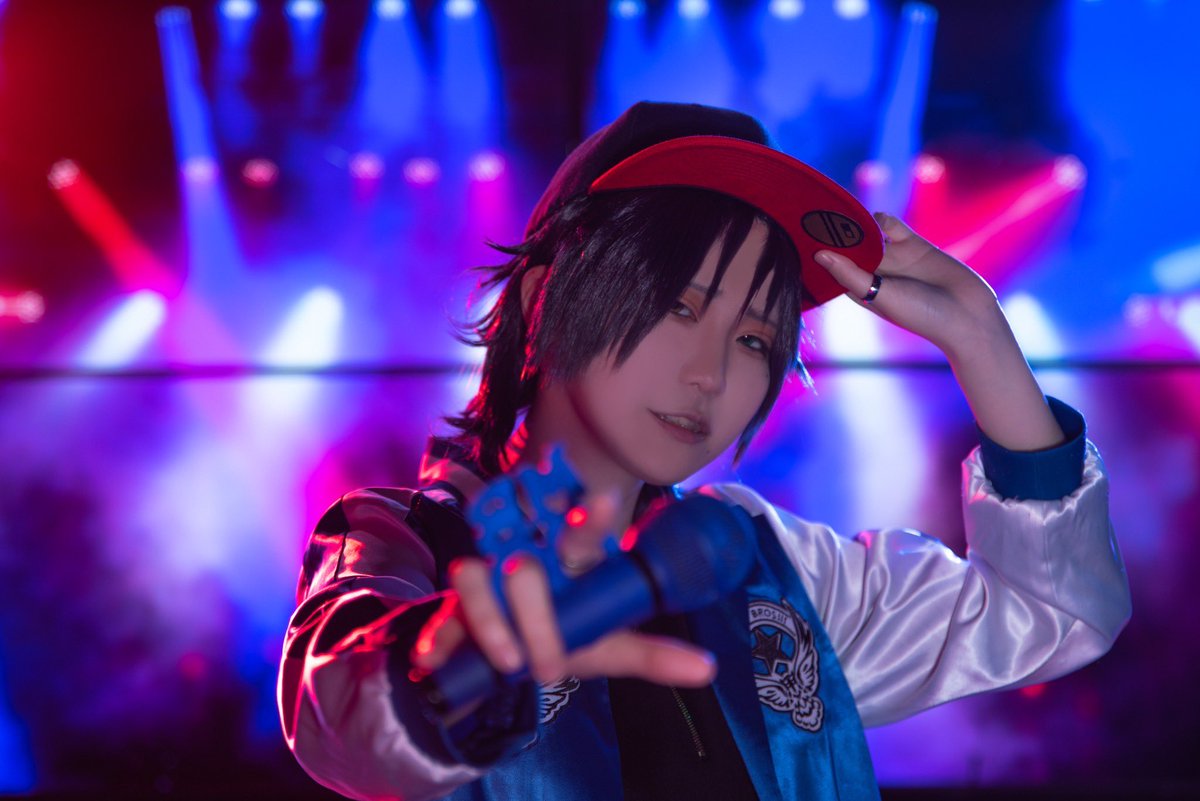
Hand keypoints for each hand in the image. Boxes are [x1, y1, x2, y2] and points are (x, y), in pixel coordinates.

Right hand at [410, 491, 716, 687]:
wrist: (497, 657)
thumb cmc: (558, 636)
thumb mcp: (604, 648)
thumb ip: (651, 655)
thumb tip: (707, 668)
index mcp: (567, 561)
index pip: (581, 531)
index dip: (591, 518)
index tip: (606, 504)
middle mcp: (524, 560)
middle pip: (528, 565)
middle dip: (537, 614)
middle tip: (550, 663)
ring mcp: (484, 583)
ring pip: (480, 583)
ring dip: (492, 624)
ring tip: (508, 662)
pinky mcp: (449, 611)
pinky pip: (440, 620)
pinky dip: (439, 641)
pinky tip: (437, 658)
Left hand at [814, 212, 1006, 358]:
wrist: (967, 314)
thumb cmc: (919, 314)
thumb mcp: (880, 294)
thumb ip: (851, 274)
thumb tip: (819, 254)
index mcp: (860, 290)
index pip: (832, 267)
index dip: (818, 254)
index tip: (797, 238)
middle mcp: (875, 273)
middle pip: (848, 247)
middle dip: (833, 234)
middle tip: (811, 214)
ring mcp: (894, 258)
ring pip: (868, 234)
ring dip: (856, 224)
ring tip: (837, 210)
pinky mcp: (915, 245)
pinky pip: (893, 226)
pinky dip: (882, 219)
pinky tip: (874, 218)